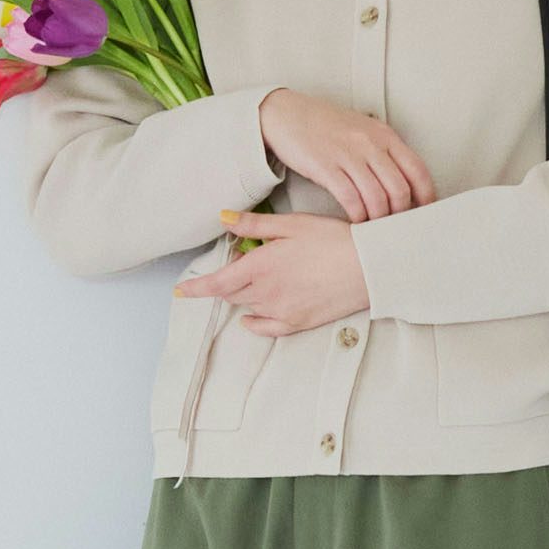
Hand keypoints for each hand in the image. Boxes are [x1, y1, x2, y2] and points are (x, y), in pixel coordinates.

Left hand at [175, 209, 371, 333]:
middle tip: (241, 265)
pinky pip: (266, 328)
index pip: (217, 282)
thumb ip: (254, 226)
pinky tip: (252, 318)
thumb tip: (223, 219)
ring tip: (261, 279)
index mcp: (260, 266)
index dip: (195, 288)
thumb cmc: (333, 239)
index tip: (179, 292)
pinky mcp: (298, 324)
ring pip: (248, 306)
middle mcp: (265, 293)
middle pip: (232, 293)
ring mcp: (281, 311)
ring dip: (244, 295)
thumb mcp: (291, 225)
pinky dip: (254, 322)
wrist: (368, 268)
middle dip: (227, 282)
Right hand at [258, 87, 437, 223]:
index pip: (417, 170)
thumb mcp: (363, 131)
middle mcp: (371, 144)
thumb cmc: (326, 126)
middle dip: (400, 214)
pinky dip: (356, 215)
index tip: (423, 213)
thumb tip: (405, 184)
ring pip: (377, 198)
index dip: (425, 197)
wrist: (288, 114)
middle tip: (394, 226)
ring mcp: (348, 155)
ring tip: (374, 227)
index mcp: (385, 135)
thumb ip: (384, 152)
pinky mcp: (326, 167)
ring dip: (377, 219)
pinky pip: (350, 199)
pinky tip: (354, 219)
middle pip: (399, 190)